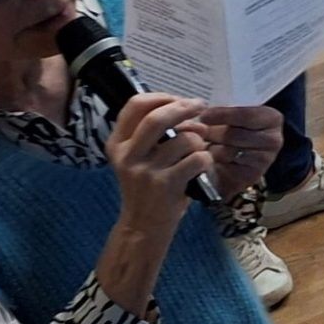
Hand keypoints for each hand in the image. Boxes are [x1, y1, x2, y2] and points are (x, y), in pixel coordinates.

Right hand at [107, 91, 216, 234]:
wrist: (142, 226)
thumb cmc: (147, 187)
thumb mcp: (138, 158)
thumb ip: (152, 133)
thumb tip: (185, 105)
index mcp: (117, 144)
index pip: (134, 105)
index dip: (161, 96)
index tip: (178, 99)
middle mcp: (127, 156)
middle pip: (158, 117)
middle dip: (185, 107)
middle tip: (200, 106)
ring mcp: (145, 171)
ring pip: (185, 138)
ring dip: (199, 141)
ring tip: (197, 151)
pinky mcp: (165, 185)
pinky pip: (198, 158)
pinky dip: (206, 160)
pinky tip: (200, 169)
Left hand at [187, 106, 284, 200]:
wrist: (239, 159)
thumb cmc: (236, 130)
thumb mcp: (232, 117)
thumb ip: (217, 116)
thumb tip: (191, 124)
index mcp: (272, 118)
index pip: (246, 115)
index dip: (222, 115)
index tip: (203, 116)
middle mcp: (273, 140)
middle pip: (234, 134)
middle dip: (212, 133)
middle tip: (198, 132)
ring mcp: (265, 160)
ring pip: (228, 152)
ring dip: (211, 149)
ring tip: (206, 145)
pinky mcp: (251, 176)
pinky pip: (226, 168)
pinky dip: (215, 163)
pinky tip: (211, 159)